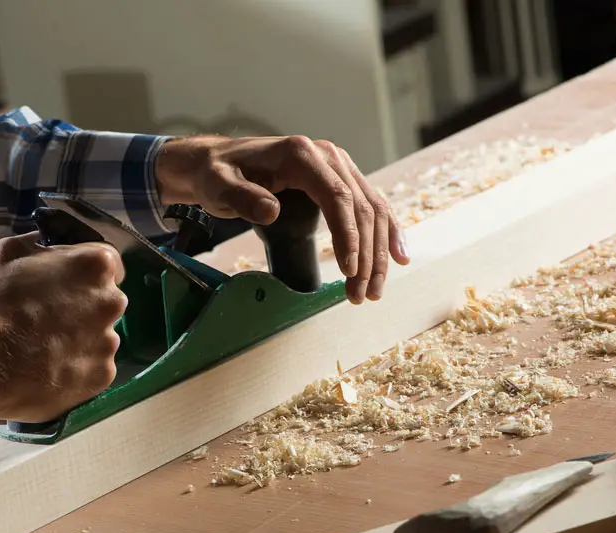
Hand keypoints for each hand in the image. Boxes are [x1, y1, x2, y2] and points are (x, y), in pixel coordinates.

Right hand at [0, 233, 126, 424]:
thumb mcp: (8, 252)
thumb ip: (37, 244)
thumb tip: (43, 243)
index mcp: (97, 265)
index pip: (106, 262)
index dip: (84, 271)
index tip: (67, 282)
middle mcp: (113, 301)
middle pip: (106, 300)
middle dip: (85, 306)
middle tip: (51, 317)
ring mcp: (111, 341)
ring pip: (101, 336)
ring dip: (82, 338)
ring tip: (47, 347)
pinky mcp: (104, 375)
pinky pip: (95, 366)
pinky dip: (78, 367)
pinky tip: (51, 368)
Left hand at [155, 135, 408, 303]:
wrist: (217, 162)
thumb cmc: (217, 175)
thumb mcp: (219, 186)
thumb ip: (242, 198)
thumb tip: (270, 212)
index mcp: (302, 155)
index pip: (338, 197)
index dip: (348, 235)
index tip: (349, 270)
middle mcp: (328, 156)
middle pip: (362, 207)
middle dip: (366, 255)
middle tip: (360, 295)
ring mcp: (338, 166)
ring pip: (373, 210)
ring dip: (378, 252)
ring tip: (373, 291)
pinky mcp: (340, 178)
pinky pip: (371, 206)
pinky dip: (386, 233)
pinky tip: (397, 258)